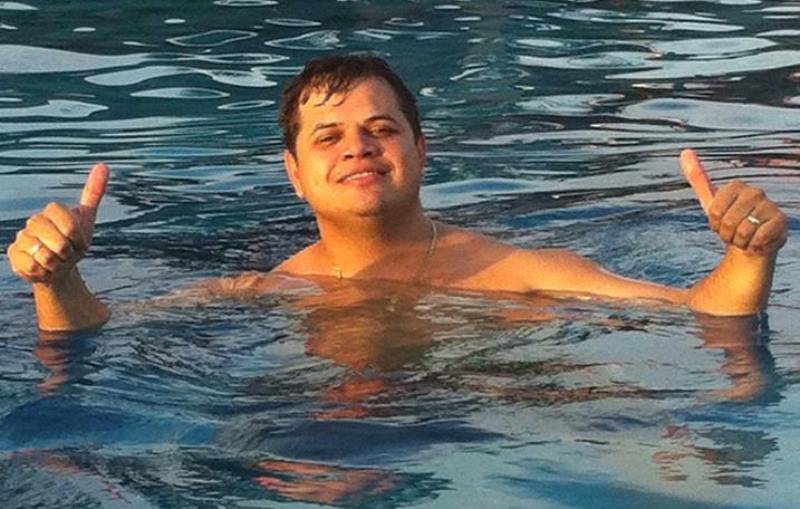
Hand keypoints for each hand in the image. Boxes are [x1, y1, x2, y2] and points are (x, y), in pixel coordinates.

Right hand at [6, 164, 109, 284]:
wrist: (60, 267)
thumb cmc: (74, 243)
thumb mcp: (87, 220)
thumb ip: (93, 193)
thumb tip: (103, 165)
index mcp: (52, 211)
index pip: (69, 222)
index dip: (78, 237)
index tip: (79, 241)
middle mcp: (34, 221)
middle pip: (58, 241)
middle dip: (69, 253)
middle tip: (67, 254)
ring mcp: (22, 237)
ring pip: (45, 256)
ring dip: (57, 264)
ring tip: (56, 261)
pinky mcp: (13, 254)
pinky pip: (33, 267)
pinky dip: (44, 272)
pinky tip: (43, 268)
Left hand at [681, 149, 787, 255]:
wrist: (750, 243)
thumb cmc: (729, 221)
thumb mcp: (710, 201)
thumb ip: (697, 178)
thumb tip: (685, 151)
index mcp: (736, 186)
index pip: (715, 212)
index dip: (715, 224)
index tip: (720, 223)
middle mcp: (755, 192)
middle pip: (728, 222)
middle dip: (727, 234)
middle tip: (733, 233)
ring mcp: (770, 205)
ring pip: (743, 231)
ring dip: (740, 241)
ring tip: (744, 237)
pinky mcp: (781, 220)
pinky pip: (758, 238)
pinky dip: (753, 245)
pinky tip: (757, 242)